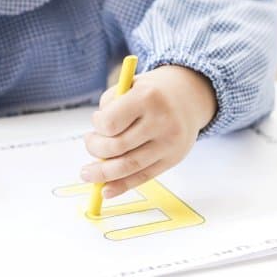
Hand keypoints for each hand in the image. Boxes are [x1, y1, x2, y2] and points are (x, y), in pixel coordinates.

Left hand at [79, 65, 216, 197]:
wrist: (189, 97)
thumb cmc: (151, 93)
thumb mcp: (129, 86)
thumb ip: (109, 108)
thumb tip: (94, 143)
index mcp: (147, 98)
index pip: (111, 123)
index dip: (97, 126)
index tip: (97, 121)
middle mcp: (161, 122)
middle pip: (118, 147)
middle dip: (95, 149)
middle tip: (89, 143)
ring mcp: (169, 143)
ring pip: (129, 166)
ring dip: (103, 173)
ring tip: (87, 173)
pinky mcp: (173, 159)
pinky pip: (144, 177)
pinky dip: (122, 186)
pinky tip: (106, 190)